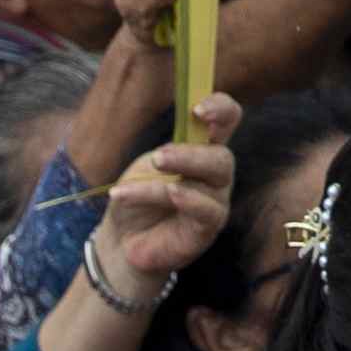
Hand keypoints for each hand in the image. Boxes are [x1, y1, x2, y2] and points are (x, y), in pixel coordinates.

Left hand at [92, 113, 239, 291]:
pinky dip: (186, 199)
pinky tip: (168, 195)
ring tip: (144, 177)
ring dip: (176, 176)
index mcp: (203, 149)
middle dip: (191, 154)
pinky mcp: (208, 229)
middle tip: (158, 158)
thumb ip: (169, 147)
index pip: (228, 119)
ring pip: (212, 182)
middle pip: (223, 157)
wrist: (122, 241)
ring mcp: (215, 202)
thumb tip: (184, 124)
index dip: (220, 108)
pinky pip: (208, 210)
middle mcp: (215, 175)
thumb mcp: (147, 166)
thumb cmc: (137, 198)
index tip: (197, 109)